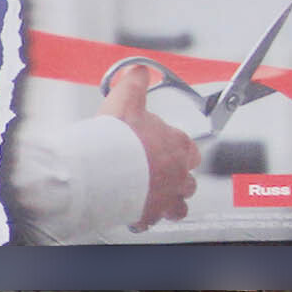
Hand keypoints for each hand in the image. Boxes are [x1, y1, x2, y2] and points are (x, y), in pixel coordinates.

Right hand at [100, 64, 200, 228]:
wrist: (102, 169)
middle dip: (178, 177)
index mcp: (177, 145)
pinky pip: (154, 220)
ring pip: (180, 204)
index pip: (189, 148)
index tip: (167, 148)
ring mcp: (166, 195)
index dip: (178, 148)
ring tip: (158, 199)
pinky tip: (137, 214)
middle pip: (189, 178)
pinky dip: (147, 218)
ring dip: (171, 201)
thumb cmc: (117, 139)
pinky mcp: (150, 213)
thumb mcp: (126, 101)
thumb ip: (134, 84)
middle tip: (161, 174)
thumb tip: (138, 71)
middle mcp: (177, 172)